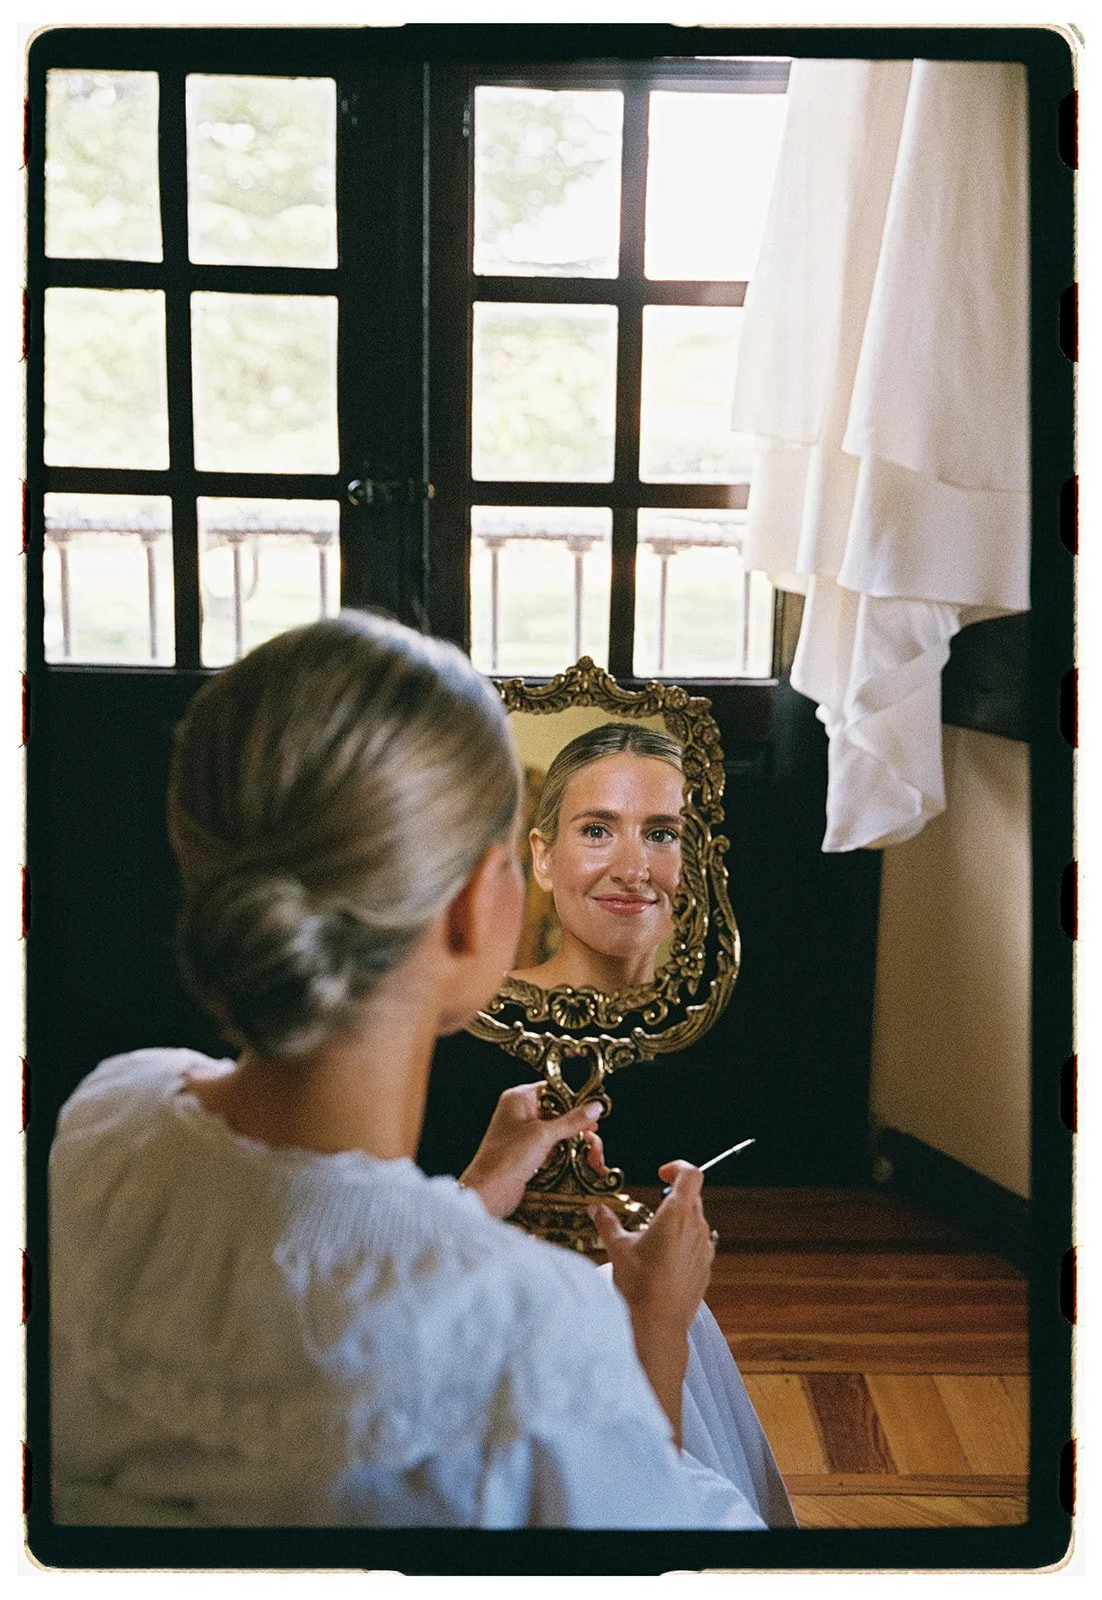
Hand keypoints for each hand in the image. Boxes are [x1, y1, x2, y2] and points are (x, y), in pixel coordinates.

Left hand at [459, 1084, 603, 1218]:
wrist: (488, 1192)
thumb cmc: (505, 1159)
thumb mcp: (543, 1135)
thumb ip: (571, 1121)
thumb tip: (594, 1107)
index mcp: (519, 1099)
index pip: (554, 1091)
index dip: (575, 1102)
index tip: (592, 1113)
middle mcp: (520, 1114)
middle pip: (559, 1113)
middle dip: (579, 1128)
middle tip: (593, 1139)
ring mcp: (523, 1135)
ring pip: (558, 1133)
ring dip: (575, 1143)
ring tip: (591, 1156)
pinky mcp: (527, 1154)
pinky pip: (553, 1149)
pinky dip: (565, 1155)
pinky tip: (576, 1163)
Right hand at [589, 1160, 714, 1443]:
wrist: (658, 1324)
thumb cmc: (639, 1284)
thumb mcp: (617, 1248)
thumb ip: (607, 1223)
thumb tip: (596, 1208)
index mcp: (676, 1215)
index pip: (691, 1175)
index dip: (678, 1168)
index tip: (662, 1174)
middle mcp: (696, 1227)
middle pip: (692, 1198)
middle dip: (671, 1199)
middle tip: (649, 1213)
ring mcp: (704, 1248)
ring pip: (695, 1222)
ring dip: (677, 1222)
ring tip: (652, 1240)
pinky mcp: (706, 1267)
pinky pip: (698, 1244)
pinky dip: (683, 1243)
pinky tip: (663, 1261)